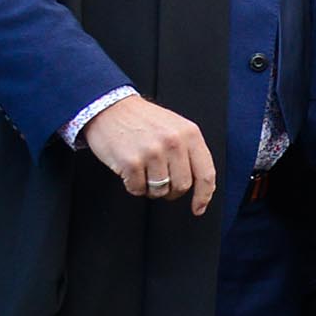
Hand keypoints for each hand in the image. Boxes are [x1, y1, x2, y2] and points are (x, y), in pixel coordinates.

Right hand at [84, 94, 219, 214]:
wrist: (110, 107)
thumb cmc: (143, 120)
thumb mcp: (176, 127)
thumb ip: (190, 151)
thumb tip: (202, 185)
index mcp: (190, 134)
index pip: (205, 173)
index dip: (204, 195)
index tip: (198, 208)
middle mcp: (173, 142)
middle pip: (182, 186)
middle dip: (172, 191)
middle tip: (161, 182)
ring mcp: (152, 152)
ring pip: (160, 191)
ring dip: (151, 188)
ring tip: (144, 171)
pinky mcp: (130, 162)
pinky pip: (138, 189)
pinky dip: (134, 186)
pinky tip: (130, 171)